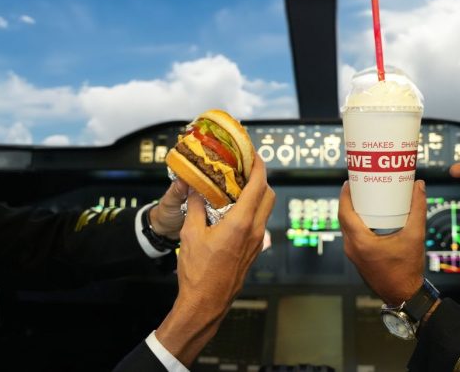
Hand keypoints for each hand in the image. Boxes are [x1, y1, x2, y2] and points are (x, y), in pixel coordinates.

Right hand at [155, 155, 274, 365]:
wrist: (206, 303)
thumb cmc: (198, 272)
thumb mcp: (190, 234)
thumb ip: (195, 207)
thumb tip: (196, 188)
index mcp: (241, 223)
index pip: (258, 186)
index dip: (259, 167)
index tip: (254, 155)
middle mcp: (254, 230)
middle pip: (269, 195)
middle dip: (261, 178)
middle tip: (245, 169)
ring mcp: (256, 242)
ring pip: (265, 210)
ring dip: (257, 195)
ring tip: (238, 187)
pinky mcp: (254, 250)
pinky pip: (258, 223)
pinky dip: (252, 210)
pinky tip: (234, 210)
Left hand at [339, 180, 426, 305]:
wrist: (405, 295)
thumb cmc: (407, 270)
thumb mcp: (415, 236)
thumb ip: (418, 209)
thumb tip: (418, 187)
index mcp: (360, 242)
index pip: (344, 212)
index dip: (345, 195)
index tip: (350, 181)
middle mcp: (352, 248)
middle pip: (344, 217)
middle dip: (350, 200)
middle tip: (360, 186)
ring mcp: (353, 254)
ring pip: (347, 227)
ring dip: (353, 212)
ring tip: (366, 198)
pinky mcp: (358, 258)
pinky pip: (353, 235)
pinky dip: (358, 223)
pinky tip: (370, 217)